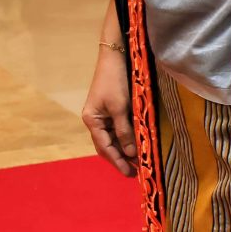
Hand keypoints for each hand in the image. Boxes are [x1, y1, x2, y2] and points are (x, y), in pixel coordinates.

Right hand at [81, 45, 135, 176]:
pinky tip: (136, 145)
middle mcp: (95, 121)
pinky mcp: (112, 110)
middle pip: (107, 146)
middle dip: (120, 159)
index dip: (117, 161)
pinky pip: (118, 130)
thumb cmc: (115, 82)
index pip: (105, 147)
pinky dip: (127, 139)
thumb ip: (125, 131)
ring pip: (113, 139)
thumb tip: (131, 153)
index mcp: (92, 121)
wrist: (115, 58)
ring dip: (124, 150)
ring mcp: (103, 116)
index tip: (129, 173)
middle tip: (136, 172)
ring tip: (138, 162)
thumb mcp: (121, 108)